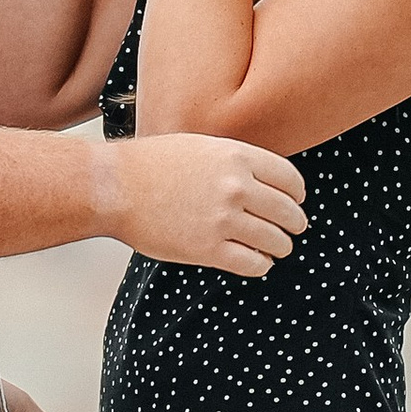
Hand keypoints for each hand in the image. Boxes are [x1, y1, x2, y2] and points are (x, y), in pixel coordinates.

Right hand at [103, 131, 307, 276]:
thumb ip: (237, 163)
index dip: (297, 195)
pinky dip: (261, 264)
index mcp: (237, 156)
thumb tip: (266, 184)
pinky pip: (254, 264)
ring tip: (275, 247)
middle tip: (291, 229)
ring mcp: (223, 220)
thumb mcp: (202, 147)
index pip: (291, 180)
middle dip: (293, 224)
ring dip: (279, 246)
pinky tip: (256, 260)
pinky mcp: (208, 249)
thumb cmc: (152, 164)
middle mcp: (236, 187)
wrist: (114, 186)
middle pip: (289, 213)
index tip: (294, 201)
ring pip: (276, 241)